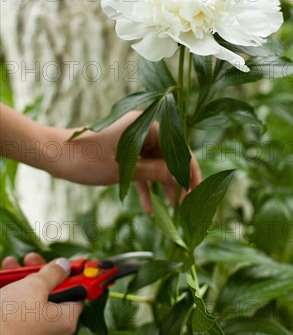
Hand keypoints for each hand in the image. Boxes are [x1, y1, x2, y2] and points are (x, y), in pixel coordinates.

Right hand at [0, 255, 82, 334]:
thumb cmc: (13, 316)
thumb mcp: (37, 285)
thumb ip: (54, 273)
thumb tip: (65, 265)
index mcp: (66, 321)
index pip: (78, 294)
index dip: (74, 275)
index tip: (72, 262)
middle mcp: (52, 331)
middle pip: (54, 293)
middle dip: (41, 273)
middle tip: (33, 260)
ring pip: (33, 299)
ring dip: (24, 279)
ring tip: (13, 264)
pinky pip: (20, 310)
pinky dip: (14, 293)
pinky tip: (6, 276)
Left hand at [53, 111, 201, 211]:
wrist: (55, 155)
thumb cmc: (88, 159)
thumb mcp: (125, 170)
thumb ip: (156, 173)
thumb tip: (183, 180)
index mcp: (147, 125)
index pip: (178, 147)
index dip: (190, 170)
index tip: (196, 191)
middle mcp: (143, 129)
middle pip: (169, 156)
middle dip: (176, 181)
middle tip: (185, 205)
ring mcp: (133, 140)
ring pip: (156, 164)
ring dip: (162, 186)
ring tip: (172, 209)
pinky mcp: (124, 151)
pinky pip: (141, 168)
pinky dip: (145, 186)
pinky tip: (149, 208)